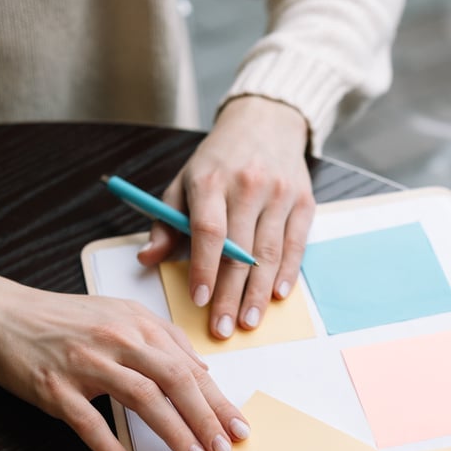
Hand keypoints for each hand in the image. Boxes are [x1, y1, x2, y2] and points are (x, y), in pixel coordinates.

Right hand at [0, 269, 250, 450]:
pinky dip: (111, 448)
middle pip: (174, 381)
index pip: (188, 365)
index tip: (235, 425)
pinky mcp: (56, 388)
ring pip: (142, 400)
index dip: (217, 400)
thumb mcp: (117, 315)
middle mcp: (115, 340)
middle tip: (221, 448)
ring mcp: (85, 364)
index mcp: (135, 323)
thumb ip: (162, 338)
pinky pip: (89, 423)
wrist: (3, 316)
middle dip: (205, 419)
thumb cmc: (61, 319)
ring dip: (173, 433)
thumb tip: (200, 368)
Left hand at [137, 95, 314, 338]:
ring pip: (269, 252)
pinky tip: (276, 295)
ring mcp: (279, 194)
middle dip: (230, 294)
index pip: (208, 231)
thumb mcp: (183, 182)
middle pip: (239, 250)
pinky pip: (295, 244)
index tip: (199, 300)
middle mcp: (248, 186)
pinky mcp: (304, 201)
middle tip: (223, 328)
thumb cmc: (217, 161)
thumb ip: (165, 222)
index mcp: (211, 181)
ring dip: (258, 292)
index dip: (203, 268)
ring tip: (248, 321)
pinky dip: (287, 272)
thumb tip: (146, 259)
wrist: (265, 122)